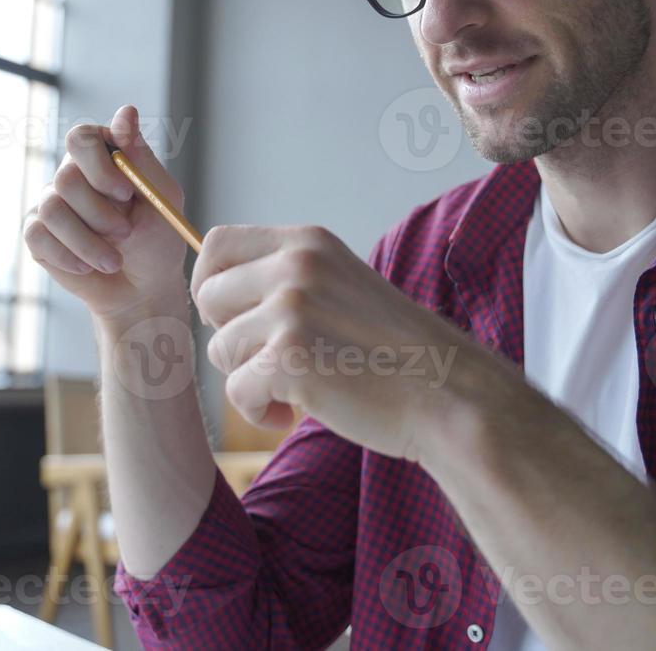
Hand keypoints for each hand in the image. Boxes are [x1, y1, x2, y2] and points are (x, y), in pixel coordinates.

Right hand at [23, 105, 188, 330]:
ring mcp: (52, 202)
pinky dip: (68, 255)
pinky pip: (38, 235)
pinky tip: (88, 267)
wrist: (141, 290)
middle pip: (67, 176)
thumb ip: (140, 157)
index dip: (100, 165)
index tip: (126, 191)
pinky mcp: (38, 233)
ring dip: (88, 241)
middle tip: (125, 232)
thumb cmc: (157, 240)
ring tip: (114, 260)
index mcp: (104, 156)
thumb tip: (126, 112)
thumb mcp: (161, 197)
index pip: (82, 138)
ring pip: (52, 209)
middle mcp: (74, 173)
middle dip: (100, 212)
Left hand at [192, 224, 474, 460]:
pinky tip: (292, 412)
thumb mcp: (339, 284)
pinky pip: (235, 391)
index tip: (233, 317)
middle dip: (230, 337)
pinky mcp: (288, 359)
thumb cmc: (392, 351)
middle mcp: (295, 266)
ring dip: (248, 378)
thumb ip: (285, 278)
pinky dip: (258, 412)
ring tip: (294, 388)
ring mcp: (291, 310)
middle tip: (272, 361)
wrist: (447, 393)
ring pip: (220, 349)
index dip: (212, 284)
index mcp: (307, 243)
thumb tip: (211, 292)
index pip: (217, 244)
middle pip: (207, 296)